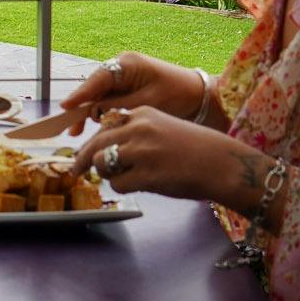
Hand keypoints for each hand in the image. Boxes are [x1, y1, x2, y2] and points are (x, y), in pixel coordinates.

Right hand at [55, 52, 204, 133]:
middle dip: (82, 107)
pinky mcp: (127, 88)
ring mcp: (123, 78)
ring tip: (78, 132)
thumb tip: (93, 113)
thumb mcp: (147, 103)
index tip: (66, 107)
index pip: (98, 79)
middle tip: (71, 129)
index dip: (81, 94)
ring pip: (99, 95)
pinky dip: (102, 113)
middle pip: (94, 88)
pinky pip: (108, 100)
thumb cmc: (178, 96)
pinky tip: (94, 126)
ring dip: (90, 112)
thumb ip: (118, 107)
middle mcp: (121, 68)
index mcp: (128, 65)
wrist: (199, 97)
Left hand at [72, 105, 272, 208]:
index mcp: (142, 113)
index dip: (93, 140)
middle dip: (84, 159)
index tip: (84, 150)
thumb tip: (109, 147)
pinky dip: (122, 187)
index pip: (105, 125)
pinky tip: (136, 186)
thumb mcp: (163, 126)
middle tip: (76, 170)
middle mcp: (138, 128)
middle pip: (96, 144)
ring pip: (103, 163)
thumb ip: (137, 132)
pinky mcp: (146, 175)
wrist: (223, 164)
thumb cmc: (196, 149)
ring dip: (106, 174)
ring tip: (120, 178)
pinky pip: (118, 184)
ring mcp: (141, 152)